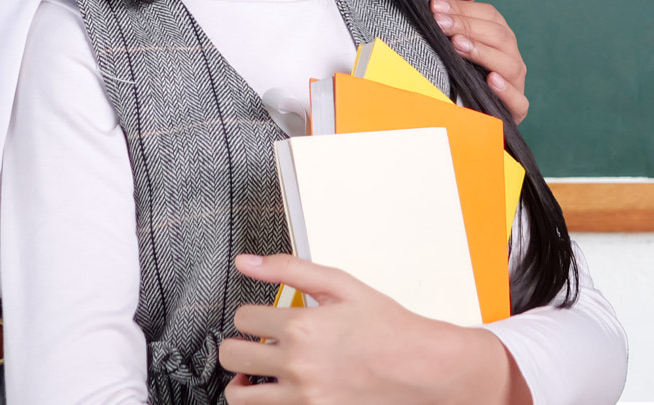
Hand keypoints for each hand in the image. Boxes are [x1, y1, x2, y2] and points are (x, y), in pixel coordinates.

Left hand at [219, 253, 526, 404]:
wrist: (421, 368)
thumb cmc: (388, 329)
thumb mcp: (341, 286)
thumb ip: (289, 270)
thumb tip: (247, 262)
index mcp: (300, 328)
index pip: (243, 319)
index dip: (251, 316)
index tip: (263, 320)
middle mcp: (296, 366)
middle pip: (232, 357)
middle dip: (239, 347)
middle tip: (255, 346)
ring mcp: (302, 398)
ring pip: (239, 396)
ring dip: (243, 382)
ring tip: (258, 375)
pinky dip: (268, 402)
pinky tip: (282, 391)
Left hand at [432, 0, 529, 122]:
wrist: (465, 111)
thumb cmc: (461, 65)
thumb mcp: (457, 30)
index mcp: (499, 34)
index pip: (488, 15)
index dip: (462, 10)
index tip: (434, 8)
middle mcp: (510, 54)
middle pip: (498, 35)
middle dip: (467, 28)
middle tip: (441, 25)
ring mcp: (515, 81)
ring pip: (508, 63)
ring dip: (483, 53)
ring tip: (459, 46)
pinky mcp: (516, 109)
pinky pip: (518, 99)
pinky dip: (506, 90)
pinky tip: (490, 80)